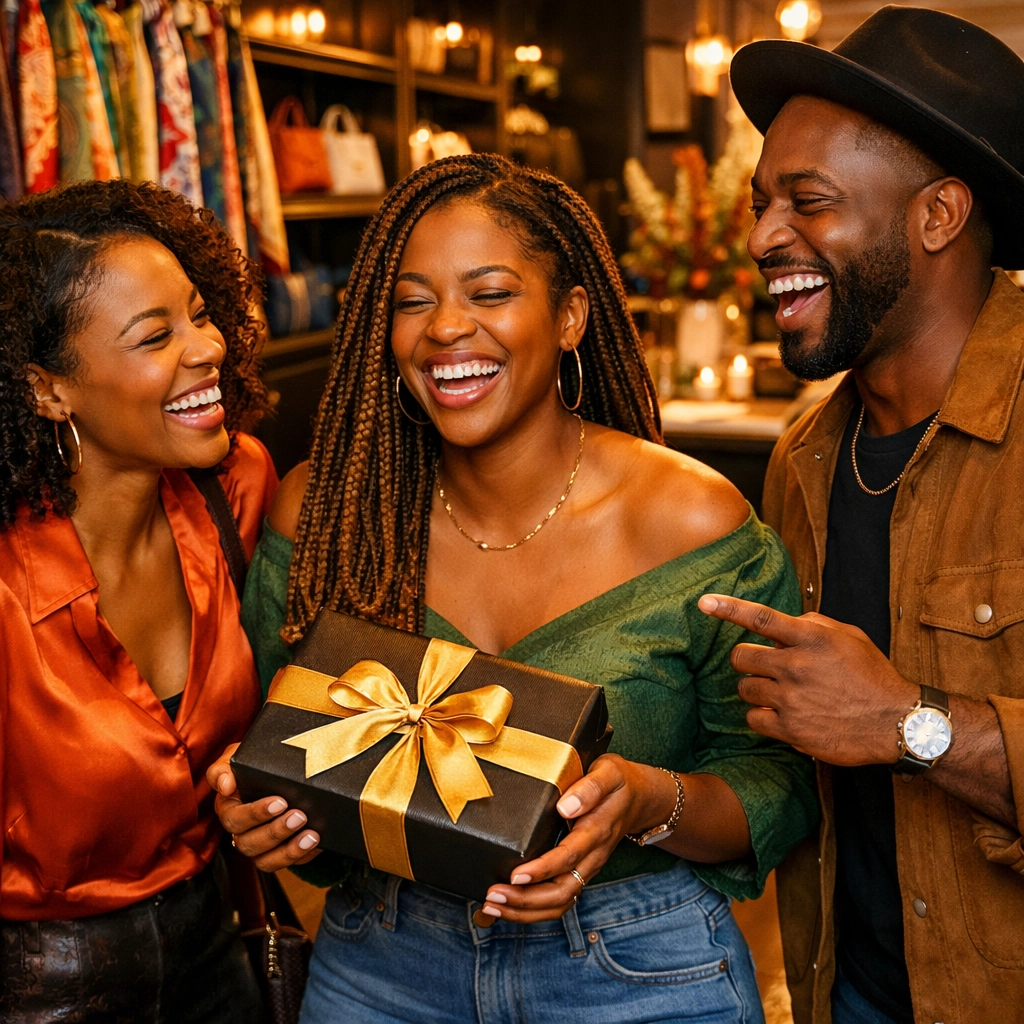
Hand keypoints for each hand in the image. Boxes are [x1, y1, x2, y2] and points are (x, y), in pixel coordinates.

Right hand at [206, 743, 321, 871]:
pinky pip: (288, 864)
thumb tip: (226, 785)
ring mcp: (261, 847)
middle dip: (276, 831)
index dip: (256, 814)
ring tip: (311, 835)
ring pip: (266, 861)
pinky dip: (302, 856)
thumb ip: (223, 769)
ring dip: (289, 850)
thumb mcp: (237, 758)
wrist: (288, 768)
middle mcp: (241, 833)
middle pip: (249, 844)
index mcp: (229, 810)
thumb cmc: (255, 765)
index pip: (234, 820)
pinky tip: (315, 843)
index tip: (280, 802)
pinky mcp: (280, 854)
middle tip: (299, 816)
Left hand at [479, 754, 675, 922]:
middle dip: (526, 900)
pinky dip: (532, 910)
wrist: (639, 798)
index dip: (541, 870)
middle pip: (562, 891)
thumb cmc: (618, 782)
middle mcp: (592, 856)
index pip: (568, 857)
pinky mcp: (579, 871)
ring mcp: (586, 867)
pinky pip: (559, 899)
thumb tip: (565, 806)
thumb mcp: (609, 772)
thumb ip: (590, 787)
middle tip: (492, 896)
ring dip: (526, 911)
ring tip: (492, 906)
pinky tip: (507, 907)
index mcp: (597, 831)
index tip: (515, 876)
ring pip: (560, 902)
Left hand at [697, 594, 918, 765]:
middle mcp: (797, 666)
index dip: (728, 608)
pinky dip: (762, 717)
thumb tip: (785, 622)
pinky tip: (782, 716)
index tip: (704, 602)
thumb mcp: (850, 637)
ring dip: (756, 689)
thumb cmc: (873, 676)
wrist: (898, 723)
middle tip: (764, 667)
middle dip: (747, 660)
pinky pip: (753, 719)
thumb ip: (814, 625)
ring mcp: (792, 699)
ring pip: (744, 688)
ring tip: (781, 693)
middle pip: (741, 657)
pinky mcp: (791, 729)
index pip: (761, 618)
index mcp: (812, 639)